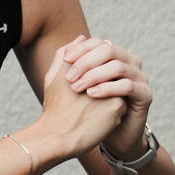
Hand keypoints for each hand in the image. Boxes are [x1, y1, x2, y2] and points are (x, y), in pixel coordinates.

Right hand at [39, 35, 127, 155]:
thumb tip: (82, 37)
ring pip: (118, 88)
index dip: (96, 70)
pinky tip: (99, 120)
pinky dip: (113, 111)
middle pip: (111, 72)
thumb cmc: (54, 108)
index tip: (90, 82)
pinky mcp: (117, 106)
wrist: (57, 138)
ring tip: (93, 110)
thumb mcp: (53, 77)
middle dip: (106, 82)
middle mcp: (97, 73)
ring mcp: (109, 90)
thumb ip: (64, 54)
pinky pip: (122, 104)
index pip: (99, 57)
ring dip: (110, 96)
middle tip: (91, 98)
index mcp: (81, 63)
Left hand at [59, 33, 152, 160]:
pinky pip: (127, 86)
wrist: (107, 136)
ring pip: (118, 66)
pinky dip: (108, 88)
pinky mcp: (145, 95)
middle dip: (86, 62)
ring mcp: (140, 77)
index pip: (99, 43)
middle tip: (69, 77)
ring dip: (95, 75)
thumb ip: (73, 61)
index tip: (66, 59)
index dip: (82, 49)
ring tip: (77, 87)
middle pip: (109, 50)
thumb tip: (77, 38)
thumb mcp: (75, 83)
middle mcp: (130, 63)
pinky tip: (91, 94)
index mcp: (115, 57)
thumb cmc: (89, 109)